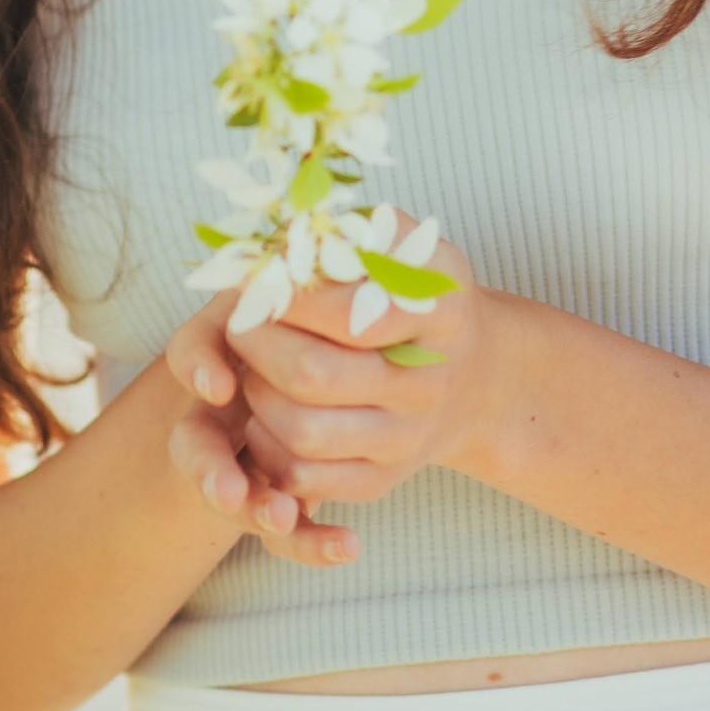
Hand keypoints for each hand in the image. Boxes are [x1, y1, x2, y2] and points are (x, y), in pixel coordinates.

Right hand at [163, 291, 355, 565]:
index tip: (218, 383)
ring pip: (234, 493)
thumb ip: (309, 271)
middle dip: (209, 470)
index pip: (193, 351)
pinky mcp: (284, 490)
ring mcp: (248, 454)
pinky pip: (288, 529)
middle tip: (229, 493)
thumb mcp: (324, 270)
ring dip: (255, 509)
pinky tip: (347, 544)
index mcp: (227, 345)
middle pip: (193, 443)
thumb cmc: (337, 295)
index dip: (199, 366)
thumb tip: (306, 274)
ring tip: (282, 518)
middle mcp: (224, 408)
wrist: (372, 350)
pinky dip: (312, 541)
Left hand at [166, 205, 512, 553]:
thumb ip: (357, 231)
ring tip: (251, 366)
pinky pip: (307, 477)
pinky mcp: (383, 479)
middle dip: (257, 344)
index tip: (257, 278)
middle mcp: (429, 383)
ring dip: (257, 396)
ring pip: (303, 432)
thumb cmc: (416, 296)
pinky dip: (269, 447)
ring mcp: (407, 438)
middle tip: (238, 320)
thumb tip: (290, 232)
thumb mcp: (409, 246)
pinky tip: (265, 414)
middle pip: (314, 375)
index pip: (350, 312)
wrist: (470, 376)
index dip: (288, 297)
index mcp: (440, 313)